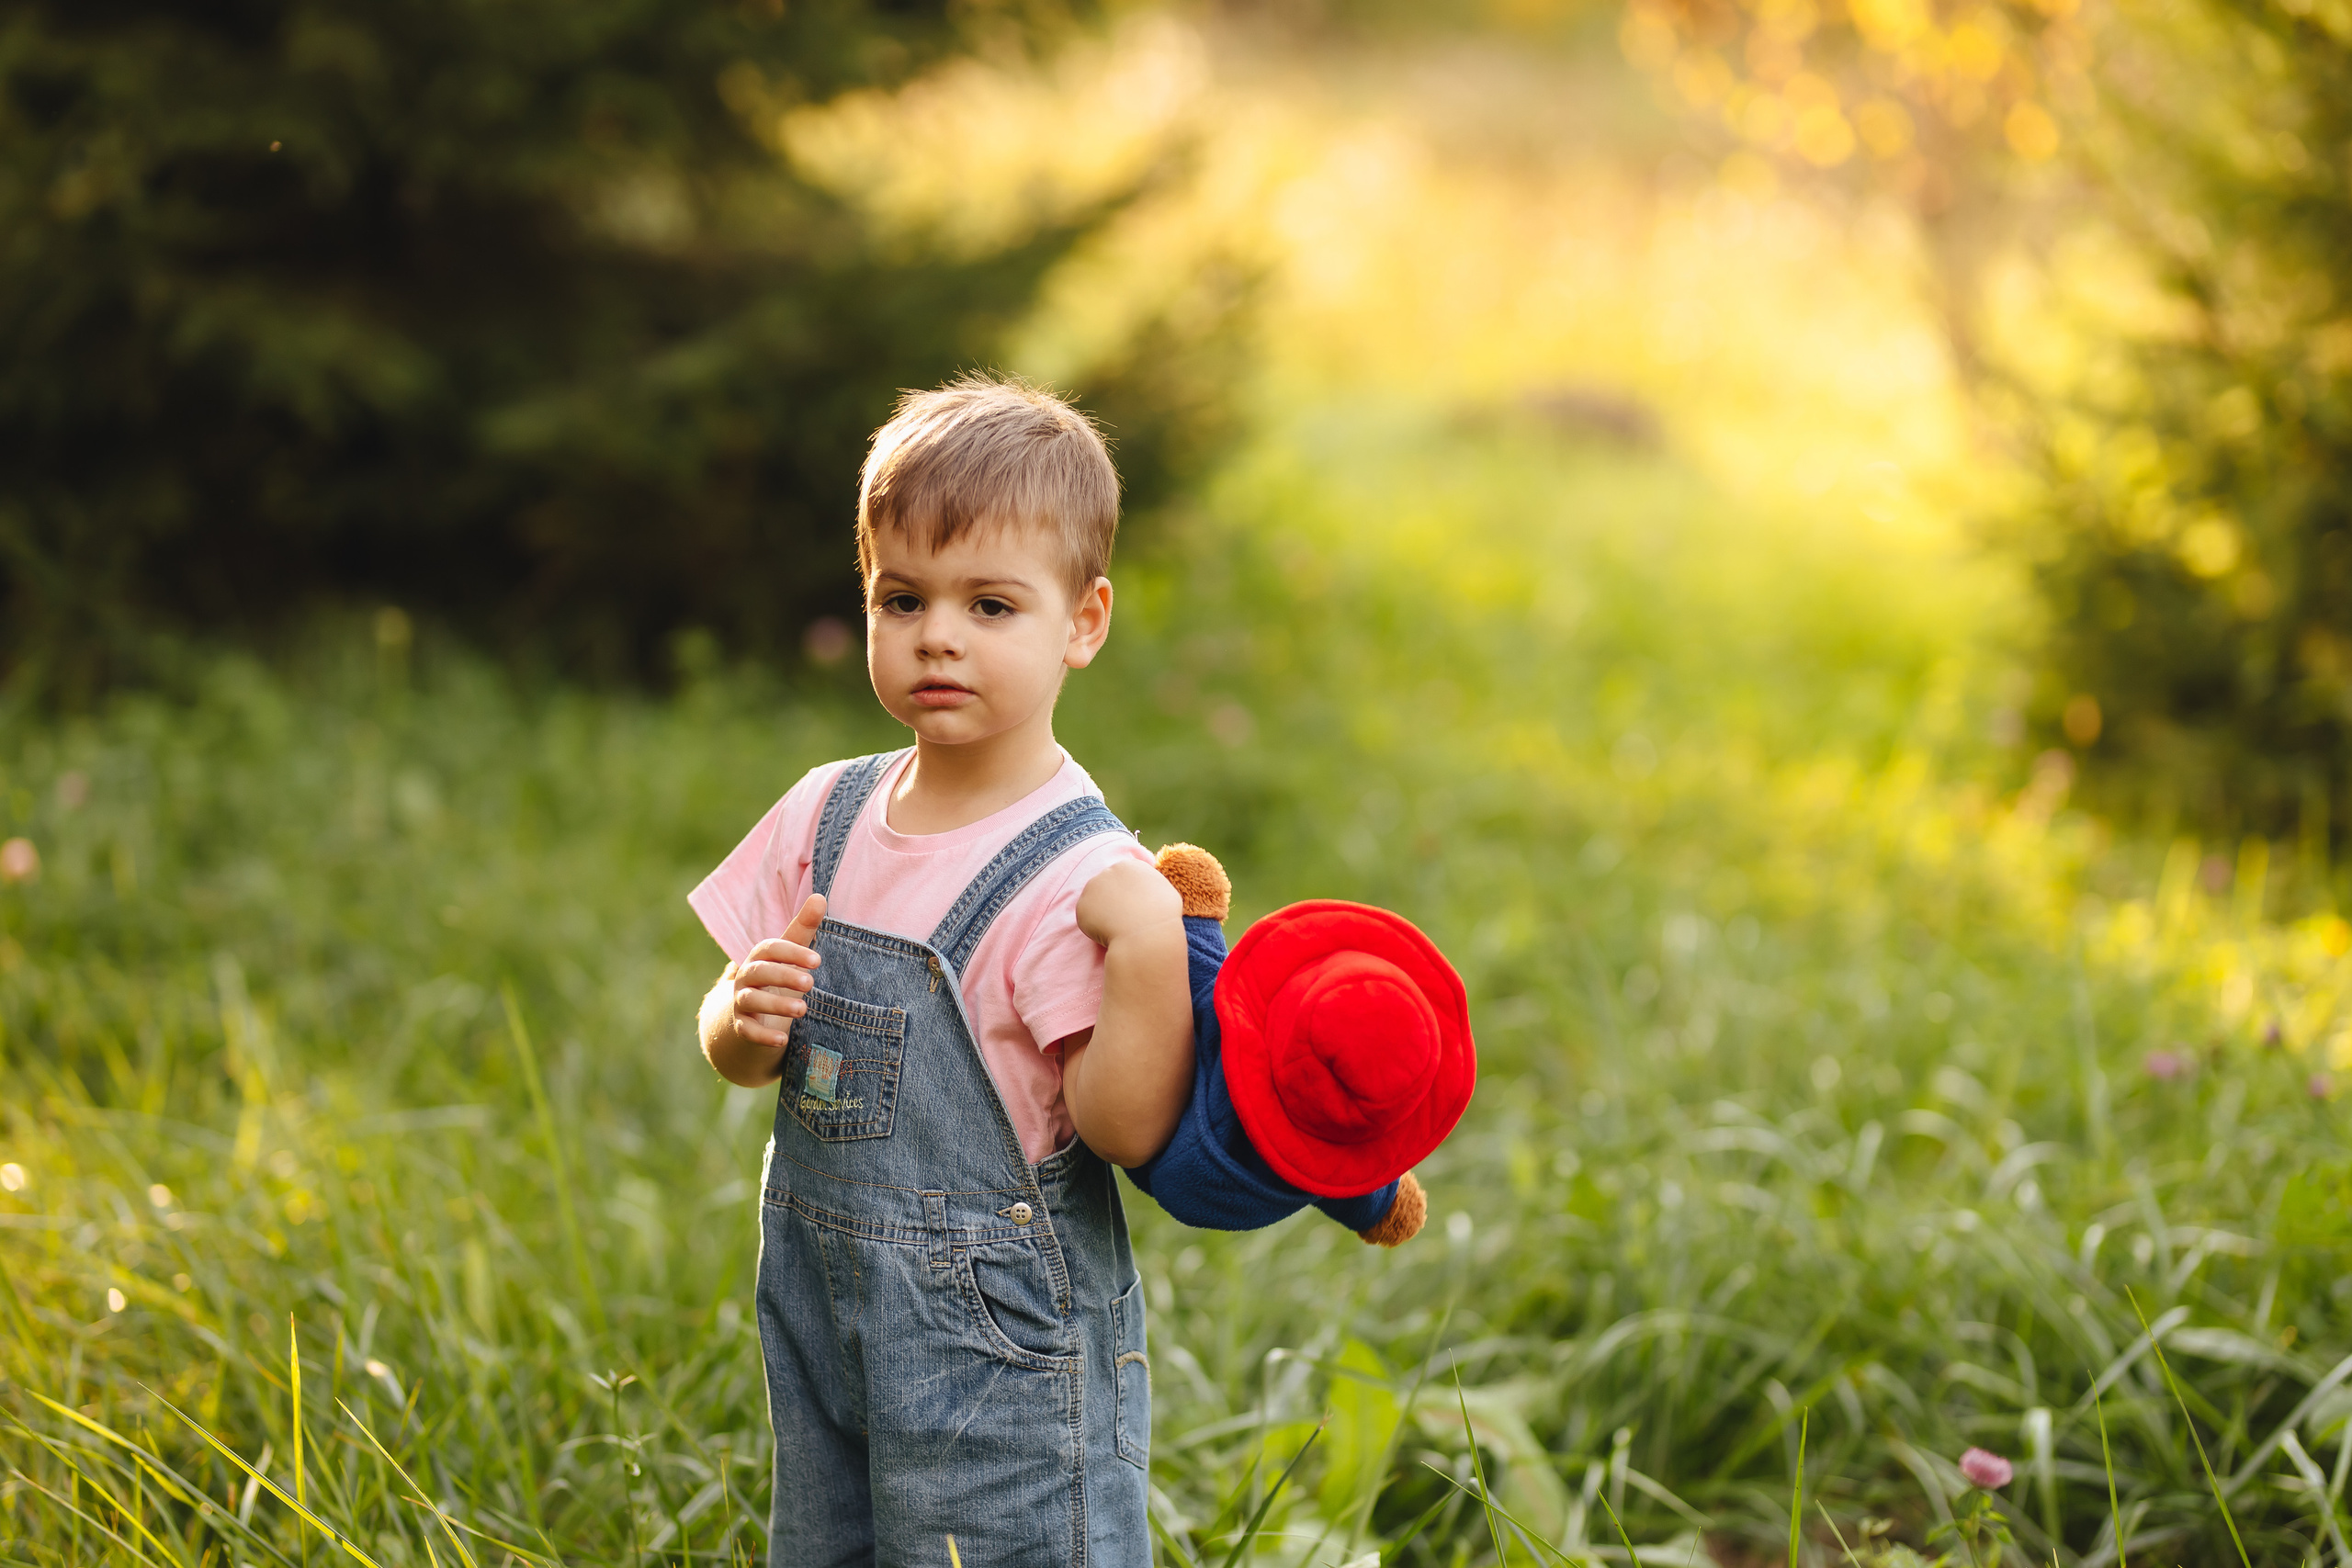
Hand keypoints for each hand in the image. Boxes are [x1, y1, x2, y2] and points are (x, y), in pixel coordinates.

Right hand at [731, 894, 825, 1048]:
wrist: (750, 1014)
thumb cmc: (777, 976)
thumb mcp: (790, 953)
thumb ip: (804, 928)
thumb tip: (820, 896)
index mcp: (761, 956)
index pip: (770, 949)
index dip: (791, 953)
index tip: (817, 961)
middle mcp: (747, 977)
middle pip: (759, 972)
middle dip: (784, 975)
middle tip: (810, 982)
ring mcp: (742, 1002)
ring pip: (752, 1000)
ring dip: (775, 1004)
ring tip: (802, 1009)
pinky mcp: (742, 1027)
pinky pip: (747, 1031)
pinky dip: (762, 1036)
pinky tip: (781, 1042)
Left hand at [1076, 860, 1181, 948]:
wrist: (1146, 935)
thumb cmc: (1162, 915)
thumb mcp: (1165, 890)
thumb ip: (1150, 884)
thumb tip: (1146, 889)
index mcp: (1130, 865)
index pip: (1123, 877)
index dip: (1128, 894)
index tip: (1134, 908)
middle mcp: (1108, 871)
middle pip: (1107, 886)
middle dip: (1113, 901)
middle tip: (1124, 919)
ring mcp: (1093, 887)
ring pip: (1095, 901)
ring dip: (1103, 912)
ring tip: (1118, 927)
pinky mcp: (1082, 905)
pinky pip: (1087, 917)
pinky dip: (1094, 926)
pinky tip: (1108, 933)